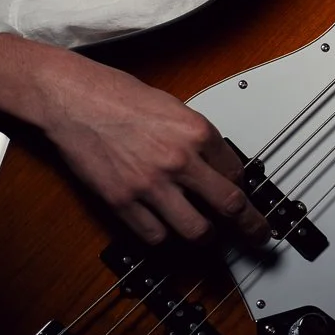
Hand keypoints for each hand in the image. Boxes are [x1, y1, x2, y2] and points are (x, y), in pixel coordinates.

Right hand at [0, 34, 268, 246]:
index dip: (243, 186)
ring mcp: (150, 184)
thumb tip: (213, 161)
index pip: (236, 171)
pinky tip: (170, 233)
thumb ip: (194, 136)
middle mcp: (178, 159)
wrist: (75, 99)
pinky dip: (166, 239)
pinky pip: (155, 236)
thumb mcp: (171, 105)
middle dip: (250, 226)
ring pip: (196, 231)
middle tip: (259, 235)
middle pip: (229, 205)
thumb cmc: (117, 94)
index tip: (245, 194)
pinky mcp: (122, 202)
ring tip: (210, 237)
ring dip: (207, 238)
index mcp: (195, 130)